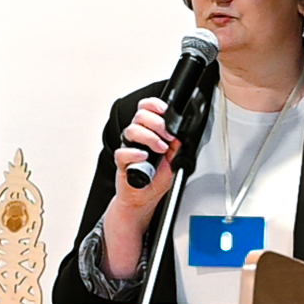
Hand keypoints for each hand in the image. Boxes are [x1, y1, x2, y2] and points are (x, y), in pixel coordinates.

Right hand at [102, 97, 182, 276]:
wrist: (146, 198)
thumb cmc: (157, 179)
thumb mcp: (174, 159)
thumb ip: (177, 145)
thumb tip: (181, 134)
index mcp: (149, 131)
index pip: (146, 109)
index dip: (154, 105)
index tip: (164, 109)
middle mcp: (137, 137)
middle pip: (140, 116)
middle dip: (157, 122)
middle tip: (168, 135)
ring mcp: (129, 148)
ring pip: (132, 130)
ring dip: (150, 137)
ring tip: (161, 149)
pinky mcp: (122, 162)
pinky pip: (123, 152)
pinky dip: (135, 153)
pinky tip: (144, 157)